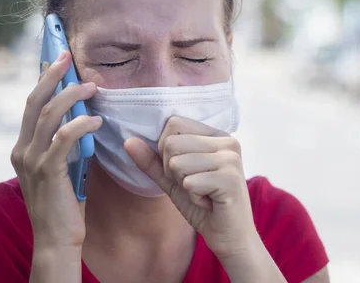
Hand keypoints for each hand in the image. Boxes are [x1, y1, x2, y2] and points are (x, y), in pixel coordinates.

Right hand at [10, 51, 101, 251]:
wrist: (57, 239)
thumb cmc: (64, 202)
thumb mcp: (61, 166)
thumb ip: (64, 142)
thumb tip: (82, 114)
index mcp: (23, 147)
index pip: (31, 105)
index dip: (42, 79)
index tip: (54, 58)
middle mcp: (22, 150)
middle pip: (34, 101)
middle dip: (51, 74)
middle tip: (66, 54)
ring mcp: (32, 161)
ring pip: (49, 114)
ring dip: (71, 96)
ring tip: (91, 87)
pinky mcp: (47, 171)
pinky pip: (64, 138)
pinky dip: (81, 124)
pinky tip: (96, 120)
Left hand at [124, 116, 257, 259]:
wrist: (229, 236)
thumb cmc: (203, 205)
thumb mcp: (173, 179)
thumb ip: (152, 160)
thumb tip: (128, 141)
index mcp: (216, 135)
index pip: (174, 124)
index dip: (166, 150)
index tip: (185, 170)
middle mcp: (227, 141)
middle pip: (171, 143)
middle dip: (172, 170)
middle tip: (194, 185)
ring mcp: (231, 159)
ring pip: (177, 163)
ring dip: (183, 185)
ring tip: (202, 193)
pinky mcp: (230, 178)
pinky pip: (189, 183)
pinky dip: (193, 198)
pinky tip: (209, 202)